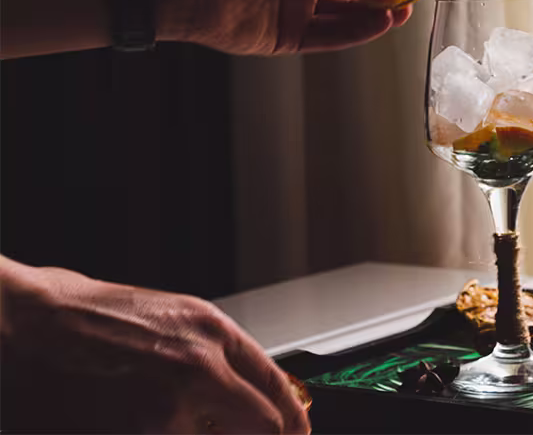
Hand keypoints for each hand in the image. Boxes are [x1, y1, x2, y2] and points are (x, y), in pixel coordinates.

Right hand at [1, 260, 308, 433]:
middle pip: (260, 427)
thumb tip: (252, 389)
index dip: (292, 420)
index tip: (297, 433)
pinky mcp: (133, 433)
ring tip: (162, 410)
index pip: (277, 388)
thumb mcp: (172, 319)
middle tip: (242, 431)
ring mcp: (164, 411)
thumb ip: (218, 356)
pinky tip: (144, 418)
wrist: (28, 325)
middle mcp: (199, 370)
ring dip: (203, 432)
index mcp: (212, 332)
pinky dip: (171, 432)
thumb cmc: (90, 315)